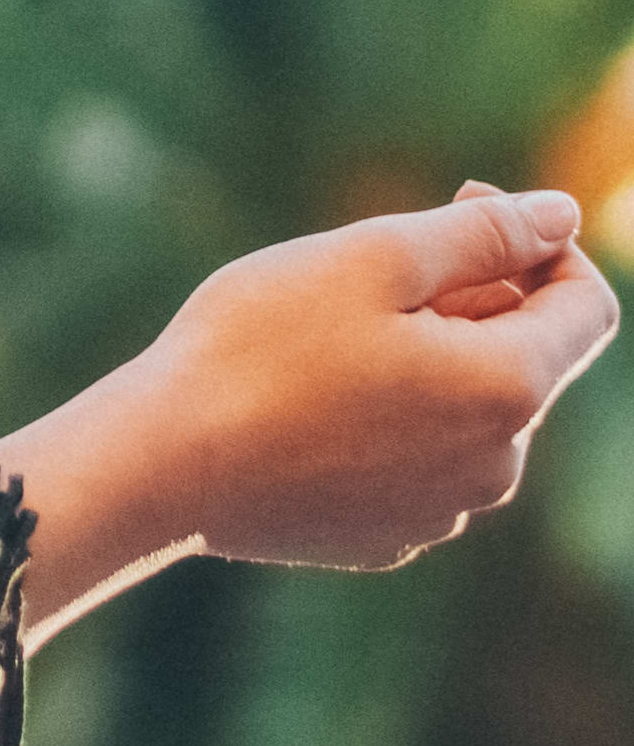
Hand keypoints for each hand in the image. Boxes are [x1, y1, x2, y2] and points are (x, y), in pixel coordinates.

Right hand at [5, 184, 621, 637]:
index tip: (462, 205)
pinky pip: (416, 462)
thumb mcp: (372, 259)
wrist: (158, 469)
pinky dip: (388, 418)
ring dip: (428, 360)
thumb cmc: (256, 351)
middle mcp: (495, 466)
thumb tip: (565, 215)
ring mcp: (440, 514)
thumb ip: (485, 233)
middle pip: (524, 358)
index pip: (587, 304)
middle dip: (475, 298)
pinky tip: (309, 398)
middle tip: (376, 261)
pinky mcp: (384, 540)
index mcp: (508, 389)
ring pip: (466, 412)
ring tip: (330, 335)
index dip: (540, 242)